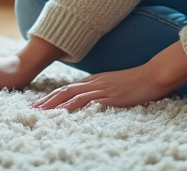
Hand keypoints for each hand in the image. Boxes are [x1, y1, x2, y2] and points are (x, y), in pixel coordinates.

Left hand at [31, 42, 186, 111]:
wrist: (154, 75)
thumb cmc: (140, 82)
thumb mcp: (118, 86)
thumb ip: (105, 92)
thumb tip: (96, 102)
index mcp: (96, 80)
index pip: (68, 89)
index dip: (52, 96)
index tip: (40, 104)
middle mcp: (95, 82)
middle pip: (65, 91)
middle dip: (47, 100)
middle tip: (31, 109)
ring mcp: (101, 88)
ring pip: (71, 95)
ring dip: (54, 104)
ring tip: (40, 112)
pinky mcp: (109, 95)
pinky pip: (88, 101)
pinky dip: (73, 105)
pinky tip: (63, 112)